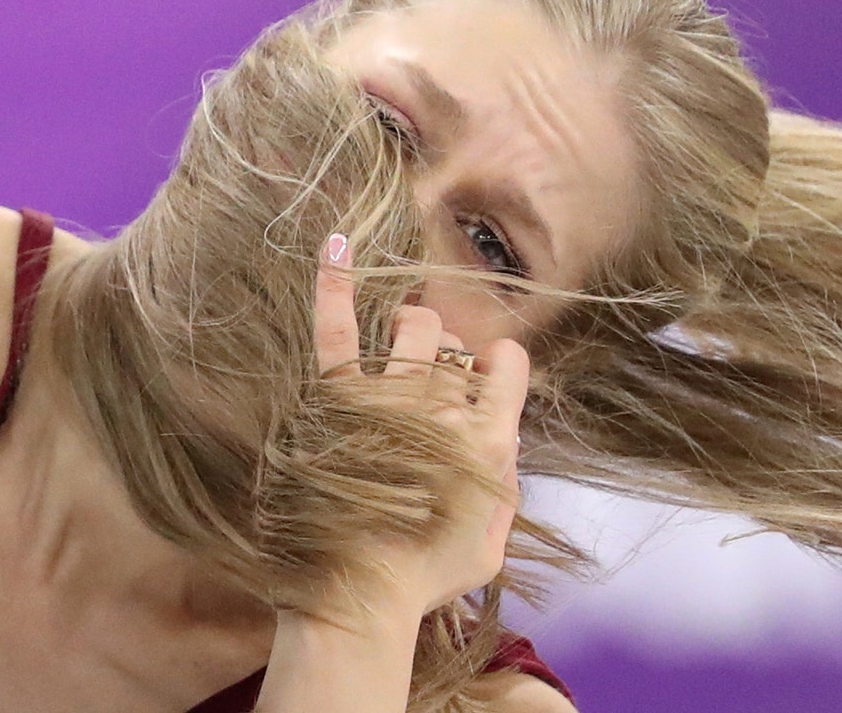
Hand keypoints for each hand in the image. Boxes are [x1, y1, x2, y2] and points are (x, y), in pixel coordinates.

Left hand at [310, 232, 527, 620]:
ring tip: (404, 345)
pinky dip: (334, 286)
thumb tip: (502, 441)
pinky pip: (337, 332)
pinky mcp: (336, 401)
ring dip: (413, 331)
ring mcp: (389, 397)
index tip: (482, 390)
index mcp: (490, 438)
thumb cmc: (426, 578)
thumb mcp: (492, 542)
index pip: (506, 364)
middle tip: (429, 390)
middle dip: (447, 358)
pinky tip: (336, 245)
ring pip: (413, 326)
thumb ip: (506, 486)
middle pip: (456, 347)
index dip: (496, 371)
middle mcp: (444, 406)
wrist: (357, 595)